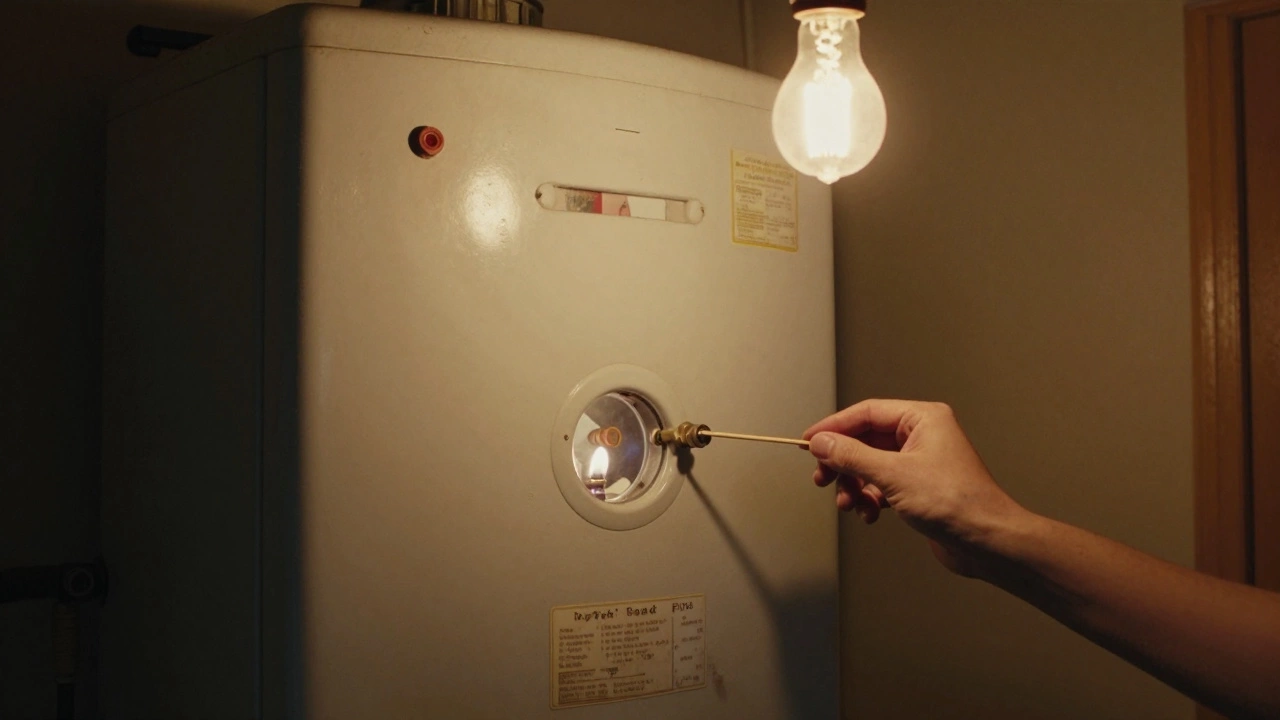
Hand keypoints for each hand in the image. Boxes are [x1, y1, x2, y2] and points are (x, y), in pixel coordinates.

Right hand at [804, 399, 1027, 575]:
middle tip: (823, 477)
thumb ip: (852, 456)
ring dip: (855, 485)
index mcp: (923, 419)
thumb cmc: (958, 503)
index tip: (809, 442)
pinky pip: (882, 485)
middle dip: (843, 462)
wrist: (987, 541)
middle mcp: (922, 436)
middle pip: (865, 440)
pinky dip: (870, 498)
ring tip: (849, 502)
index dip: (834, 427)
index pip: (866, 413)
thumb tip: (822, 443)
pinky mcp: (919, 487)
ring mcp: (921, 462)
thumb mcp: (893, 475)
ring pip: (871, 465)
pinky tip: (869, 513)